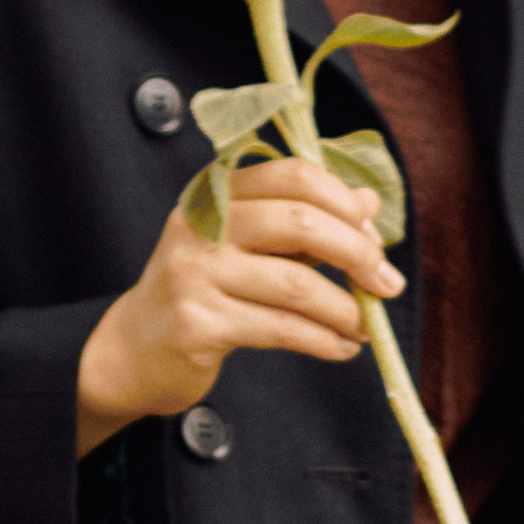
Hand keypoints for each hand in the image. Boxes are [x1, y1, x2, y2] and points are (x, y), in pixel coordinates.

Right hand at [76, 156, 403, 455]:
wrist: (136, 347)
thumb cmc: (205, 289)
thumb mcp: (250, 243)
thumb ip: (306, 220)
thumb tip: (368, 205)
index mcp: (217, 192)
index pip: (294, 175)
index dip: (344, 203)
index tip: (373, 238)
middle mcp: (201, 224)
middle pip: (300, 222)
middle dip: (357, 254)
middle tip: (386, 284)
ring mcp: (194, 273)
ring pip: (296, 284)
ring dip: (346, 309)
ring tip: (365, 326)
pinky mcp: (196, 324)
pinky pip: (280, 330)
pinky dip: (324, 340)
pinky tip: (341, 348)